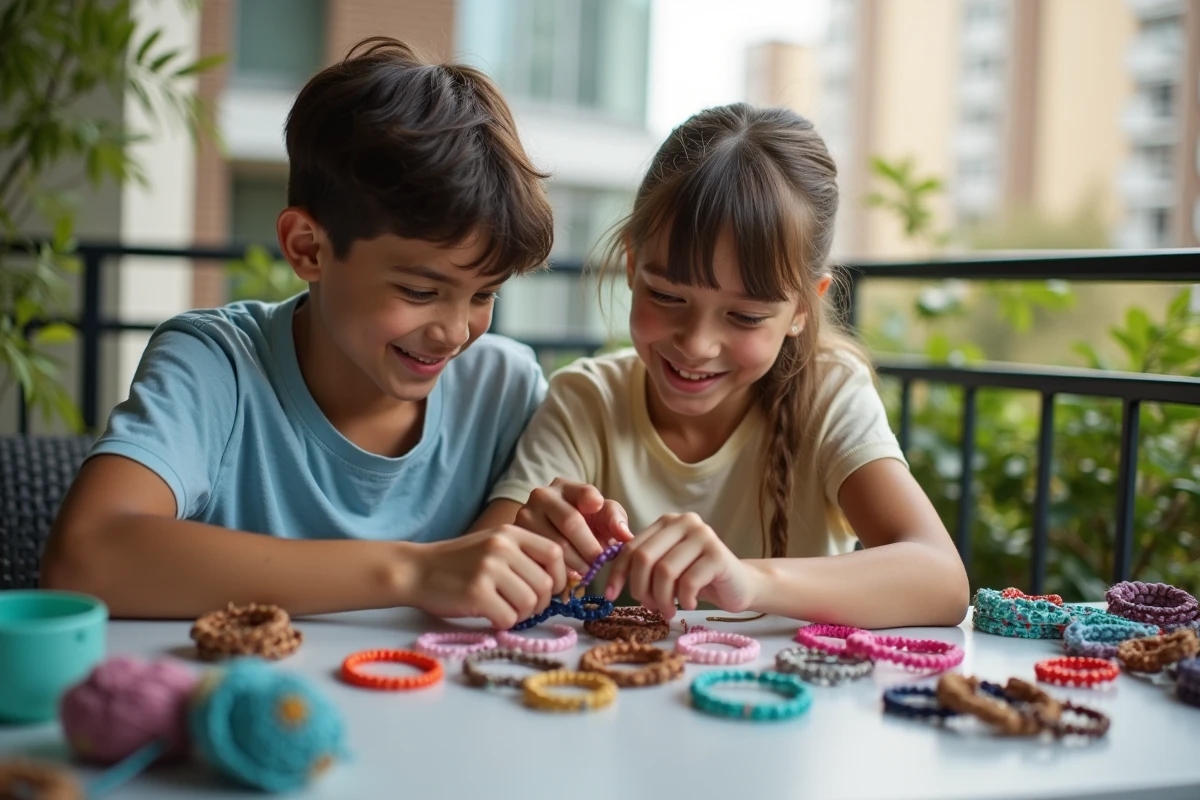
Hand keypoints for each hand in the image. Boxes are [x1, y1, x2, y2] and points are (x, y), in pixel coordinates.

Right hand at [413, 525, 567, 629]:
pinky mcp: (476, 593)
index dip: (560, 576)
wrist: (416, 570)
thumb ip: (523, 556)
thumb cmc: (459, 563)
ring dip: (521, 615)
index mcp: (510, 533)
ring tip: (504, 610)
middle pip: (545, 584)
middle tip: (522, 608)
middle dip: (539, 604)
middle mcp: (502, 547)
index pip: (555, 553)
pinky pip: (508, 618)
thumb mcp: (492, 545)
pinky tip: (490, 615)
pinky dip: (503, 623)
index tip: (550, 591)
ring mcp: (488, 569)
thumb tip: (561, 584)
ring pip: (530, 603)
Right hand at [515, 478, 632, 574]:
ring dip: (574, 563)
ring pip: (553, 544)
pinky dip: (555, 571)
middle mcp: (541, 495)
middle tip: (598, 564)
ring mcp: (524, 515)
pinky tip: (565, 577)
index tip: (597, 509)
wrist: (543, 540)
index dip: (592, 500)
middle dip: (589, 547)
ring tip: (584, 572)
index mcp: (565, 487)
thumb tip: (626, 535)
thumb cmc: (581, 528)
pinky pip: (538, 559)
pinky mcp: (514, 538)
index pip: (583, 491)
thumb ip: (615, 520)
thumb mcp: (599, 519)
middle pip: (570, 522)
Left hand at [604, 512, 759, 619]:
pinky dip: (684, 600)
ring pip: (665, 572)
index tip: (610, 596)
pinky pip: (688, 583)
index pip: (631, 547)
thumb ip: (645, 566)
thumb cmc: (698, 578)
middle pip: (644, 558)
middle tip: (649, 607)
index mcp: (667, 522)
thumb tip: (611, 582)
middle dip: (641, 588)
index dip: (618, 574)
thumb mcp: (667, 568)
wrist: (739, 585)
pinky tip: (690, 604)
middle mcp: (684, 522)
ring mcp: (703, 536)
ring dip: (662, 599)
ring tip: (668, 611)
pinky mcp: (718, 555)